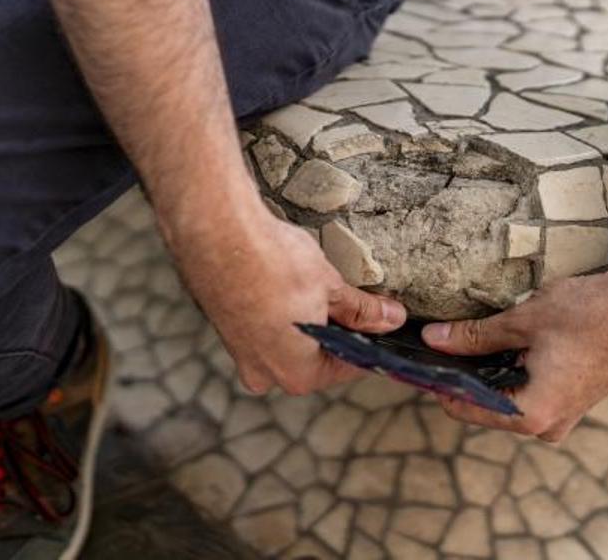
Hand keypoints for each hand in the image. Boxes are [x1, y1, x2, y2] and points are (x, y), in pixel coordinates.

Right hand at [185, 213, 406, 395]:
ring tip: (315, 285)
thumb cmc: (274, 263)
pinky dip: (280, 311)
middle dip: (337, 328)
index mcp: (297, 374)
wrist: (217, 232)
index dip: (370, 339)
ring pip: (290, 342)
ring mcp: (241, 354)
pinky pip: (264, 329)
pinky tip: (286, 283)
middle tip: (351, 296)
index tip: (382, 321)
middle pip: (317, 356)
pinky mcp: (226, 330)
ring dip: (308, 318)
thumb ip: (362, 310)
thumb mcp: (332, 287)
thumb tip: (390, 319)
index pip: (348, 366)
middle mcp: (265, 374)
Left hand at [422, 258, 607, 441]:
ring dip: (488, 366)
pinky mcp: (571, 399)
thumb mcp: (524, 320)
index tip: (419, 356)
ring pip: (505, 393)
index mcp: (531, 415)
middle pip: (484, 403)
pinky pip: (528, 388)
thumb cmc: (591, 313)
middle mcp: (546, 426)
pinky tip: (506, 337)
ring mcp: (562, 415)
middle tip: (440, 337)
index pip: (463, 408)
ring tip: (471, 333)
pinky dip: (513, 366)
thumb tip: (432, 339)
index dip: (439, 380)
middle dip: (463, 371)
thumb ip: (474, 336)